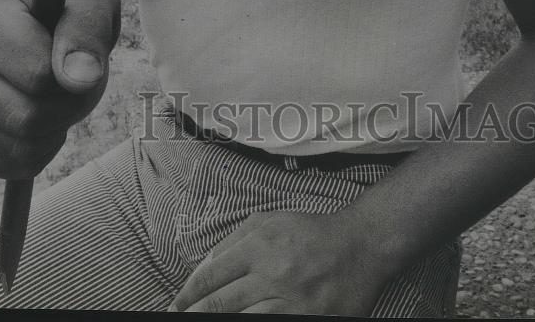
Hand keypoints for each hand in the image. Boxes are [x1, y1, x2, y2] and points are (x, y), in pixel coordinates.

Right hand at [0, 0, 120, 178]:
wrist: (29, 21)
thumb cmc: (61, 8)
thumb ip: (87, 28)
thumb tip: (81, 77)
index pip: (36, 73)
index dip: (73, 76)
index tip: (79, 60)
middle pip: (25, 116)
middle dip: (67, 108)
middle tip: (73, 86)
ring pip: (15, 147)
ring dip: (53, 132)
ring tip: (55, 98)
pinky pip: (5, 165)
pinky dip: (36, 151)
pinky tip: (38, 119)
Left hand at [169, 208, 391, 313]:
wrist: (361, 246)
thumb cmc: (310, 232)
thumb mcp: (269, 221)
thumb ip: (232, 240)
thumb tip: (202, 268)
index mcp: (260, 246)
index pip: (211, 277)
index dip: (187, 296)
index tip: (174, 307)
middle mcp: (274, 275)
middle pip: (221, 305)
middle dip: (195, 316)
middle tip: (178, 320)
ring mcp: (293, 303)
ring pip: (244, 321)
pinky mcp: (310, 321)